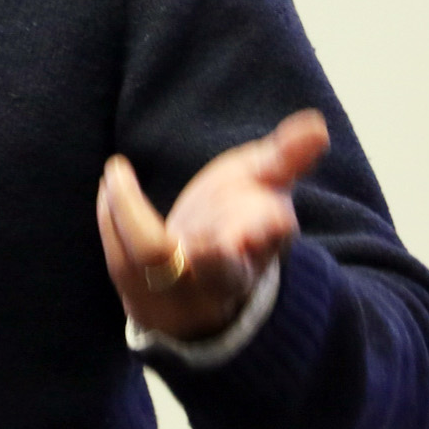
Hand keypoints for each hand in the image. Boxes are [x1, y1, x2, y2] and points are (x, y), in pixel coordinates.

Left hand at [97, 110, 328, 341]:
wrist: (205, 278)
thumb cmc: (240, 219)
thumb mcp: (265, 187)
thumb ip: (288, 158)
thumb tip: (318, 125)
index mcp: (260, 250)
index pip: (266, 245)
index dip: (267, 234)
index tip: (275, 218)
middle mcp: (223, 280)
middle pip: (219, 273)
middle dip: (211, 255)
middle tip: (205, 234)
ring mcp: (182, 297)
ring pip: (157, 262)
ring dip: (131, 214)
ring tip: (117, 173)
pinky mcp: (145, 302)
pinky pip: (122, 263)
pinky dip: (112, 221)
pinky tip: (111, 186)